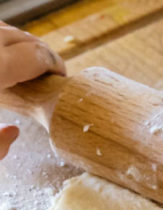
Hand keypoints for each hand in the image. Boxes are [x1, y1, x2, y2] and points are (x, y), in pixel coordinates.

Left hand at [0, 21, 65, 158]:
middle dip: (39, 53)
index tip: (62, 77)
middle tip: (49, 71)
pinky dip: (2, 40)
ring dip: (19, 43)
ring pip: (4, 29)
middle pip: (22, 38)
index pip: (37, 55)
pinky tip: (4, 55)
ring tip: (26, 62)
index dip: (55, 66)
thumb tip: (12, 132)